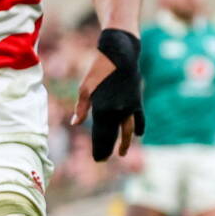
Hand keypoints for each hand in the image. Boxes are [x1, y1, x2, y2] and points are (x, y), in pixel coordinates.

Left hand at [71, 28, 144, 160]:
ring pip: (128, 130)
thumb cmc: (98, 71)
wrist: (120, 55)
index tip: (98, 159)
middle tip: (105, 159)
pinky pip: (139, 118)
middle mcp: (118, 112)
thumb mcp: (85, 89)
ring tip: (122, 153)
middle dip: (109, 148)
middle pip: (114, 136)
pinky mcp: (137, 101)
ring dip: (124, 142)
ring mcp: (129, 107)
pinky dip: (139, 126)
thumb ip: (81, 108)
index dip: (99, 148)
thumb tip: (75, 124)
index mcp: (103, 110)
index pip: (101, 136)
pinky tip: (139, 134)